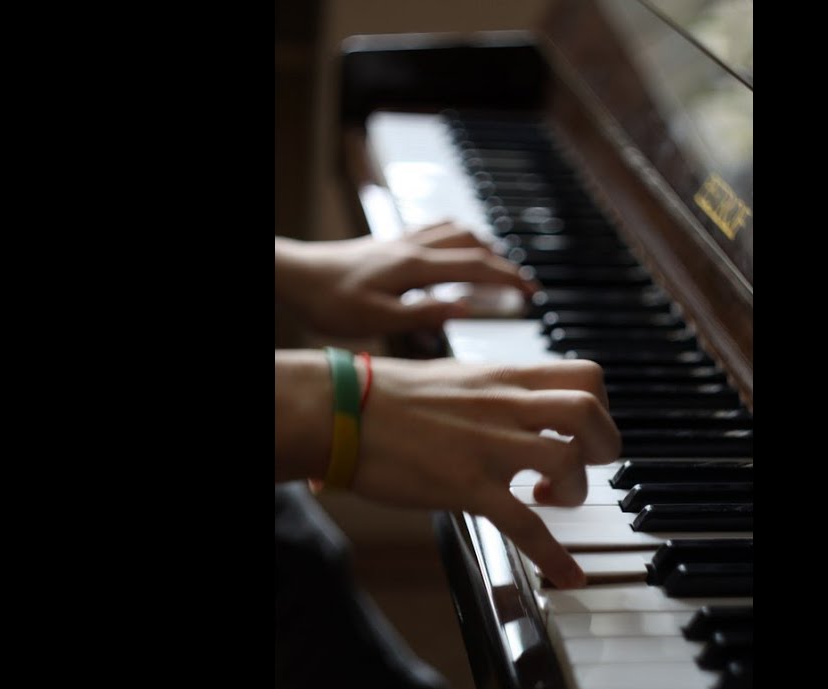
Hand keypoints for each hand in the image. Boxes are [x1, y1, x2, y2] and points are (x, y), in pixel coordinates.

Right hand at [274, 352, 620, 588]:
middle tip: (587, 465)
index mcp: (505, 378)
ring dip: (576, 490)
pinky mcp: (466, 485)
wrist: (342, 410)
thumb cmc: (387, 394)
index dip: (601, 407)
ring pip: (566, 462)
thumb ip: (496, 390)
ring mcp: (488, 446)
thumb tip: (516, 405)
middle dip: (604, 446)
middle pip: (589, 412)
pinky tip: (569, 576)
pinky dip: (555, 555)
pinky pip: (524, 524)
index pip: (585, 376)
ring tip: (554, 499)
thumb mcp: (457, 376)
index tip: (585, 430)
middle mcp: (505, 406)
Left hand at [276, 222, 535, 336]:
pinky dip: (457, 237)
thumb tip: (466, 308)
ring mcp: (401, 241)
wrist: (295, 276)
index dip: (510, 278)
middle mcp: (413, 247)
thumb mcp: (376, 319)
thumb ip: (424, 314)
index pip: (477, 265)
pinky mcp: (389, 243)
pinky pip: (435, 229)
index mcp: (415, 267)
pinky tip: (456, 250)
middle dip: (504, 263)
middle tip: (524, 285)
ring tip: (498, 267)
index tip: (533, 293)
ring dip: (483, 246)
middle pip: (474, 244)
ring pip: (456, 231)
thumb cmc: (329, 301)